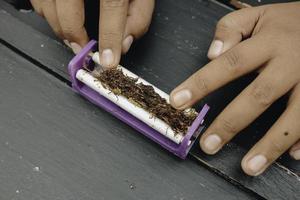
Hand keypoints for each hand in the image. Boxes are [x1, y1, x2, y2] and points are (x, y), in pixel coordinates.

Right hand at [30, 0, 154, 67]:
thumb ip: (138, 15)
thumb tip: (124, 43)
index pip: (112, 7)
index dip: (110, 38)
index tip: (108, 60)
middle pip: (69, 10)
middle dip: (74, 36)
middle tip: (82, 49)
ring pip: (48, 6)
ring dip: (59, 27)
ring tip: (73, 35)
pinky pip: (38, 0)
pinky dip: (47, 13)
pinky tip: (61, 17)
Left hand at [170, 2, 299, 175]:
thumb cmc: (288, 22)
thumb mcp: (257, 15)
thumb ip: (230, 29)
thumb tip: (211, 54)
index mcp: (268, 43)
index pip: (228, 64)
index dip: (201, 84)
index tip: (178, 102)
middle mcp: (290, 63)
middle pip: (258, 96)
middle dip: (231, 123)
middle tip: (209, 145)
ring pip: (294, 116)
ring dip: (271, 144)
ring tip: (249, 167)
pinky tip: (293, 156)